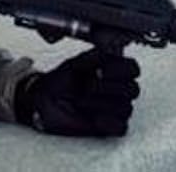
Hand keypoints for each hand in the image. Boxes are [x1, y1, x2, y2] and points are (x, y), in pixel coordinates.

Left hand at [14, 49, 140, 136]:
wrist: (43, 101)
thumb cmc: (58, 82)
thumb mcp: (75, 64)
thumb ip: (94, 56)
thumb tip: (109, 48)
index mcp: (112, 71)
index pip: (133, 69)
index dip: (121, 70)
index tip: (101, 70)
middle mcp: (116, 89)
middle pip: (132, 89)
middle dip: (108, 87)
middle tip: (87, 86)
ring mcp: (114, 108)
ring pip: (125, 108)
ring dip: (101, 103)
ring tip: (81, 101)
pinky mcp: (108, 126)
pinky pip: (121, 127)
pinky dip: (109, 122)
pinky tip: (96, 118)